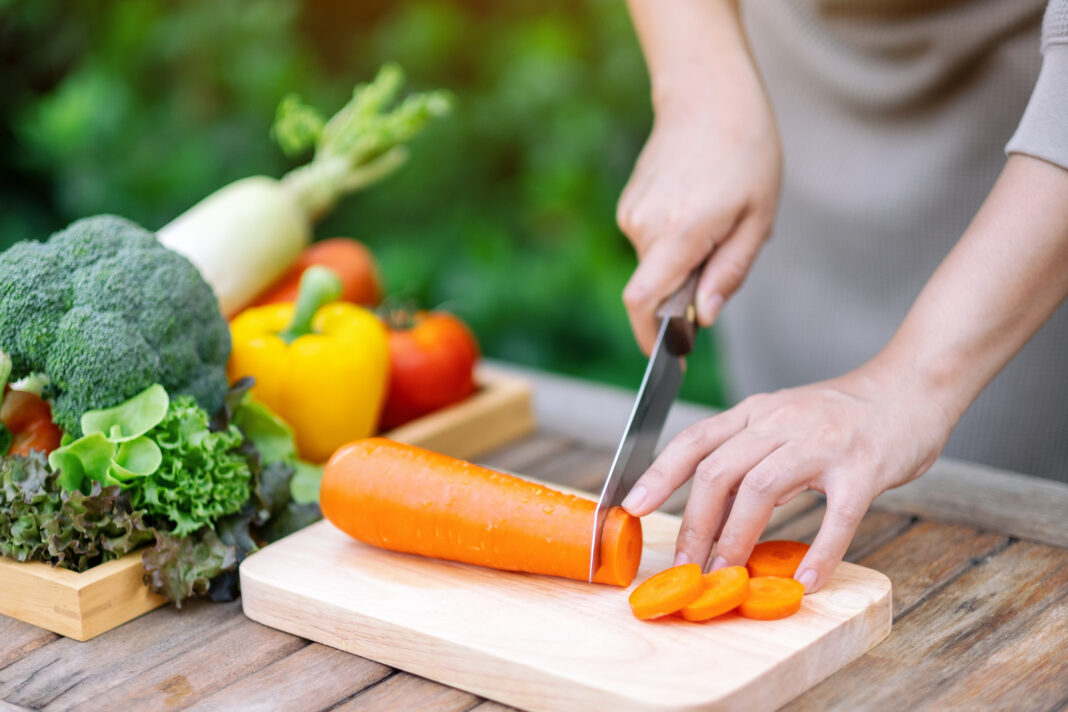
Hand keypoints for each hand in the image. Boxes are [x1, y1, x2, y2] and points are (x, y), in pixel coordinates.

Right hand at [617, 76, 780, 353]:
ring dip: (683, 262)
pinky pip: (650, 243)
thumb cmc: (745, 152)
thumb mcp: (757, 218)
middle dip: (685, 292)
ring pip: (654, 265)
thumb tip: (703, 318)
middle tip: (725, 253)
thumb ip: (728, 273)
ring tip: (717, 219)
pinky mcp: (629, 205)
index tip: (670, 358)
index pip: (643, 302)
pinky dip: (673, 242)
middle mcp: (645, 226)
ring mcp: (631, 214)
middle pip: (655, 289)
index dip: (651, 339)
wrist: (708, 96)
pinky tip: (699, 207)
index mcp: (680, 232)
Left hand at [620, 364, 956, 590]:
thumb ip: (748, 453)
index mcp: (756, 412)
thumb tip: (709, 509)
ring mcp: (822, 443)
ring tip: (726, 576)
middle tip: (685, 566)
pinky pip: (837, 515)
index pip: (694, 440)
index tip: (631, 507)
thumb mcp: (783, 420)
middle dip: (694, 524)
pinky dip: (819, 552)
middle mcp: (781, 423)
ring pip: (762, 490)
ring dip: (736, 539)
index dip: (658, 474)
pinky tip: (805, 582)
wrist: (911, 386)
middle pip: (718, 471)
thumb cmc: (843, 415)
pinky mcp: (864, 467)